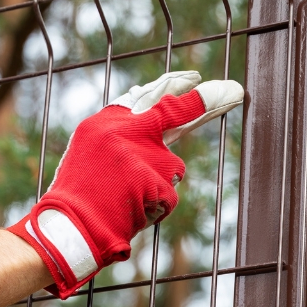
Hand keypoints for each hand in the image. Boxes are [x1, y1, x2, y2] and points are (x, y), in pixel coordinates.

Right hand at [7, 71, 244, 297]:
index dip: (173, 86)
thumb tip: (154, 110)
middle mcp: (126, 131)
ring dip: (159, 185)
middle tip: (236, 90)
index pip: (147, 95)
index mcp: (106, 121)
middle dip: (210, 101)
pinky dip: (155, 208)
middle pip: (178, 112)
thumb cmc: (79, 195)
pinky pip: (169, 196)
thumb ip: (121, 131)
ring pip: (174, 168)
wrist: (70, 227)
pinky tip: (131, 212)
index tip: (193, 78)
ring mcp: (143, 155)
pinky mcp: (156, 181)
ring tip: (125, 199)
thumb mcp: (90, 151)